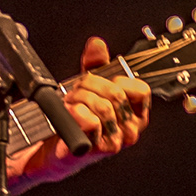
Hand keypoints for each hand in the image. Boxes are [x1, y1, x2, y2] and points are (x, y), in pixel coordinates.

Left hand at [17, 37, 150, 184]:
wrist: (54, 147)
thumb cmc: (76, 119)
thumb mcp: (89, 87)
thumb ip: (96, 65)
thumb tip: (97, 45)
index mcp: (135, 114)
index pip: (140, 89)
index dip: (117, 80)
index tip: (99, 82)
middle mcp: (131, 130)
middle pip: (116, 94)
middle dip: (90, 87)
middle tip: (76, 92)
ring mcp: (116, 141)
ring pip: (103, 106)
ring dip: (79, 100)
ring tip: (70, 104)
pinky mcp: (98, 150)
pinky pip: (91, 121)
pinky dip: (75, 113)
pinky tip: (69, 116)